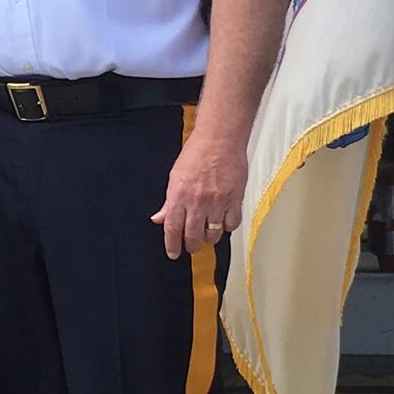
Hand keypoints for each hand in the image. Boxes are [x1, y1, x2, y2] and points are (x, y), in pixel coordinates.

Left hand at [151, 127, 246, 259]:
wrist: (219, 140)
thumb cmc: (196, 154)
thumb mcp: (174, 177)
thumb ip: (168, 202)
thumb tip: (158, 219)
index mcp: (179, 196)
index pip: (173, 229)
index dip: (172, 245)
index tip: (173, 253)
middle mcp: (197, 202)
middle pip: (193, 236)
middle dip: (191, 246)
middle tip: (192, 246)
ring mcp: (217, 202)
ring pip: (213, 234)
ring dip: (209, 238)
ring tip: (208, 233)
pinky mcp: (235, 199)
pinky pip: (231, 224)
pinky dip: (227, 227)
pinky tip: (223, 222)